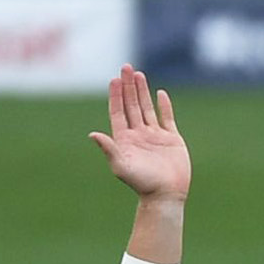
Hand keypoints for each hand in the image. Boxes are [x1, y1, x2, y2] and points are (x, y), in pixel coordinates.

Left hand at [92, 66, 190, 205]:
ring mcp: (155, 136)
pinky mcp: (171, 139)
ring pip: (147, 108)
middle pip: (131, 105)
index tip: (114, 79)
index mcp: (125, 140)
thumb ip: (109, 149)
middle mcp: (138, 135)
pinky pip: (167, 118)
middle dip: (128, 87)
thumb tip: (92, 135)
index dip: (116, 96)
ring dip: (142, 92)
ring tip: (139, 74)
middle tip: (126, 67)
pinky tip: (160, 93)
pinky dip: (164, 106)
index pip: (118, 112)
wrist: (166, 195)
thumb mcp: (121, 166)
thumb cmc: (142, 183)